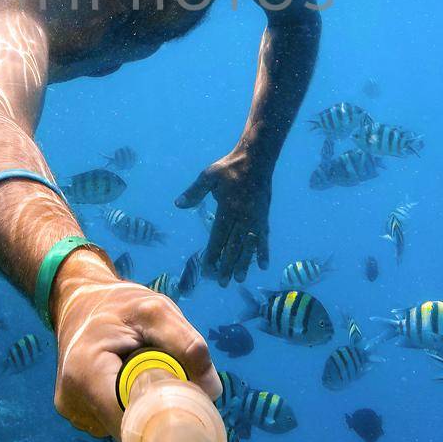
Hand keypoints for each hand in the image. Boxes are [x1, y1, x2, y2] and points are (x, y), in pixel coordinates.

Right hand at [49, 250, 218, 438]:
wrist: (80, 300)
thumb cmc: (119, 303)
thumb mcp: (156, 311)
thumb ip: (186, 343)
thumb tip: (212, 390)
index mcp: (86, 374)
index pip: (131, 421)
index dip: (162, 417)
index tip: (184, 403)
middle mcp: (73, 401)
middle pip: (127, 427)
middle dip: (154, 411)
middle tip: (169, 383)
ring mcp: (73, 411)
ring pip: (121, 427)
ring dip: (141, 407)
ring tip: (143, 374)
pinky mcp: (77, 413)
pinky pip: (112, 421)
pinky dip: (127, 406)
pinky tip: (127, 381)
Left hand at [176, 149, 270, 285]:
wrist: (257, 159)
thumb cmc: (230, 167)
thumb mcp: (209, 175)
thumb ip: (195, 192)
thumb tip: (178, 204)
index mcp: (228, 207)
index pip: (218, 236)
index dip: (213, 254)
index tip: (208, 269)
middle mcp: (243, 216)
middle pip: (233, 245)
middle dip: (227, 265)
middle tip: (222, 283)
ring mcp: (255, 218)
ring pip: (248, 245)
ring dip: (243, 263)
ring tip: (238, 279)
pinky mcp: (264, 217)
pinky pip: (263, 238)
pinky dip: (263, 252)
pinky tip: (262, 265)